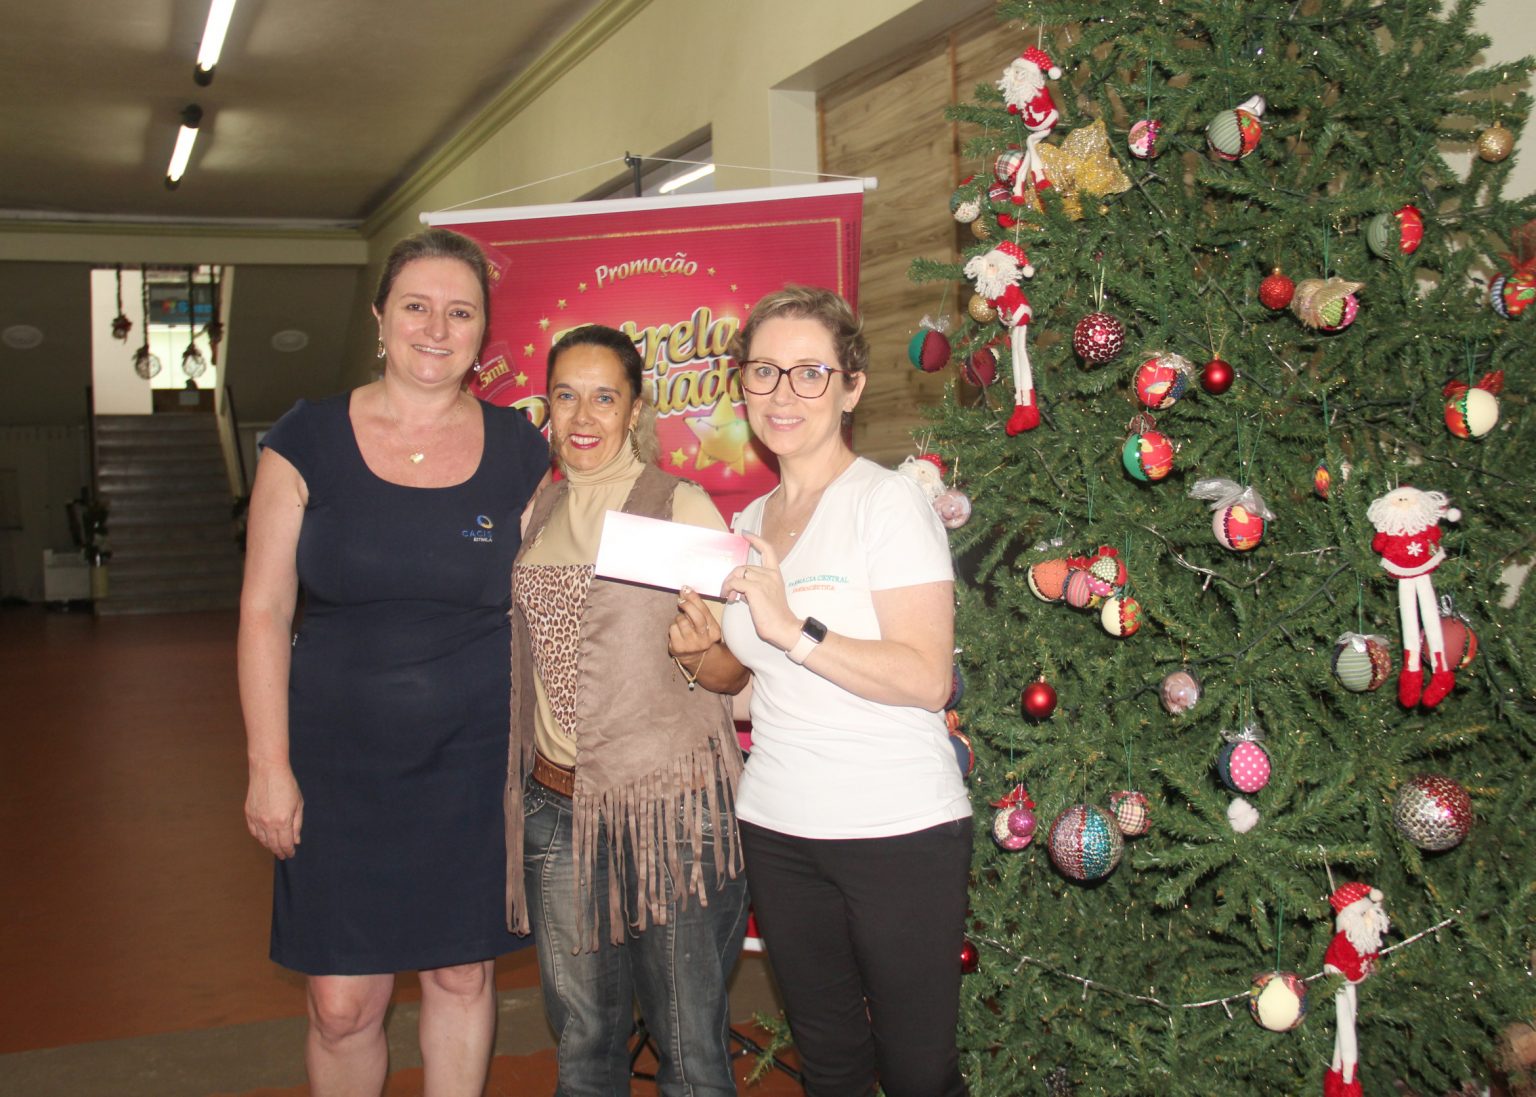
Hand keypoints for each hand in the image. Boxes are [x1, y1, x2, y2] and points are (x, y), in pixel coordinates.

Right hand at [245, 763, 303, 858]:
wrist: (268, 770)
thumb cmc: (286, 784)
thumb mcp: (298, 804)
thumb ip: (297, 824)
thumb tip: (296, 840)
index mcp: (283, 821)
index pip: (285, 843)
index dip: (289, 851)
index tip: (291, 854)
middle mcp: (268, 823)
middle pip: (273, 844)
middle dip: (279, 851)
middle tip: (284, 855)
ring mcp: (256, 819)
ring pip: (262, 840)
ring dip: (269, 846)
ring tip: (275, 848)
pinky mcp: (249, 814)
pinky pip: (253, 831)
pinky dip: (259, 837)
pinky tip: (264, 838)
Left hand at [669, 586, 719, 661]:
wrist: (694, 656)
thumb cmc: (699, 633)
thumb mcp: (705, 622)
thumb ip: (698, 608)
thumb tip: (685, 590)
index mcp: (714, 632)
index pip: (705, 611)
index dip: (694, 598)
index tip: (686, 588)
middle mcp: (704, 640)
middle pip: (696, 617)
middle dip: (687, 605)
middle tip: (681, 600)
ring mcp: (691, 645)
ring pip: (682, 621)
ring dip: (679, 617)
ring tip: (681, 621)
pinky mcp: (678, 648)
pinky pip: (672, 628)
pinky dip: (673, 626)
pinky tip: (677, 630)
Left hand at [720, 533, 799, 650]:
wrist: (783, 628)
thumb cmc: (774, 616)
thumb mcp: (765, 596)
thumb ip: (754, 587)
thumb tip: (738, 587)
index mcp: (775, 574)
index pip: (768, 550)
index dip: (756, 539)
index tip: (745, 534)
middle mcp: (770, 574)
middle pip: (744, 566)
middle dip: (732, 577)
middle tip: (728, 592)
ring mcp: (764, 580)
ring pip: (738, 573)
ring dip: (728, 584)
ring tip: (730, 597)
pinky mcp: (756, 589)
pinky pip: (735, 582)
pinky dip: (728, 589)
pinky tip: (730, 598)